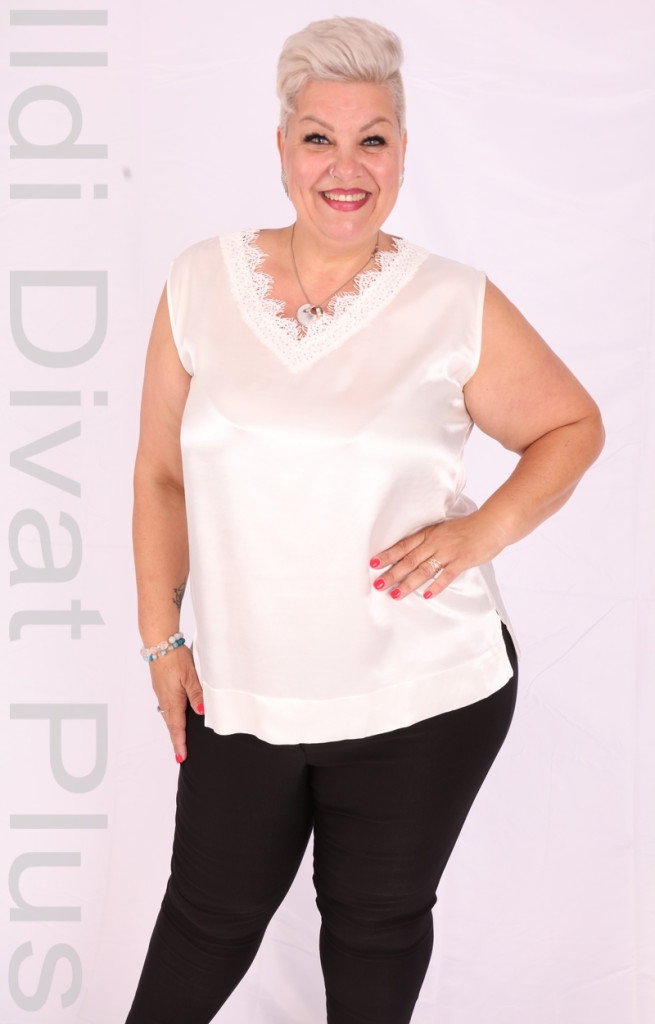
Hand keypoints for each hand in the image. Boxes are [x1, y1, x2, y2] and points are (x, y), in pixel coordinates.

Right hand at [149, 644, 203, 762]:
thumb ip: (197, 693)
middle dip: (176, 740)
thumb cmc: (174, 658)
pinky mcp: (161, 686)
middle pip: (171, 725)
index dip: (180, 743)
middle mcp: (165, 699)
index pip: (177, 728)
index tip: (181, 758)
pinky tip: (175, 715)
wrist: (159, 643)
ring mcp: (161, 693)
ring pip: (168, 716)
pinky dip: (171, 716)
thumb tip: (201, 711)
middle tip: (180, 755)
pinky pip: (166, 706)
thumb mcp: (190, 675)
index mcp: (172, 700)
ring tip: (179, 739)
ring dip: (173, 729)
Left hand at [370, 511, 504, 599]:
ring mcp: (448, 552)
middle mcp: (435, 542)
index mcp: (429, 533)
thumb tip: (411, 554)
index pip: (404, 545)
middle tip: (378, 584)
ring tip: (396, 594)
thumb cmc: (467, 528)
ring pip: (424, 569)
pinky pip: (446, 575)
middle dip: (392, 573)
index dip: (388, 554)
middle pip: (409, 559)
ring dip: (409, 583)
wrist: (491, 524)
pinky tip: (426, 594)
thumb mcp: (443, 530)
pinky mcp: (462, 560)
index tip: (373, 563)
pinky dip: (436, 585)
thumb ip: (428, 541)